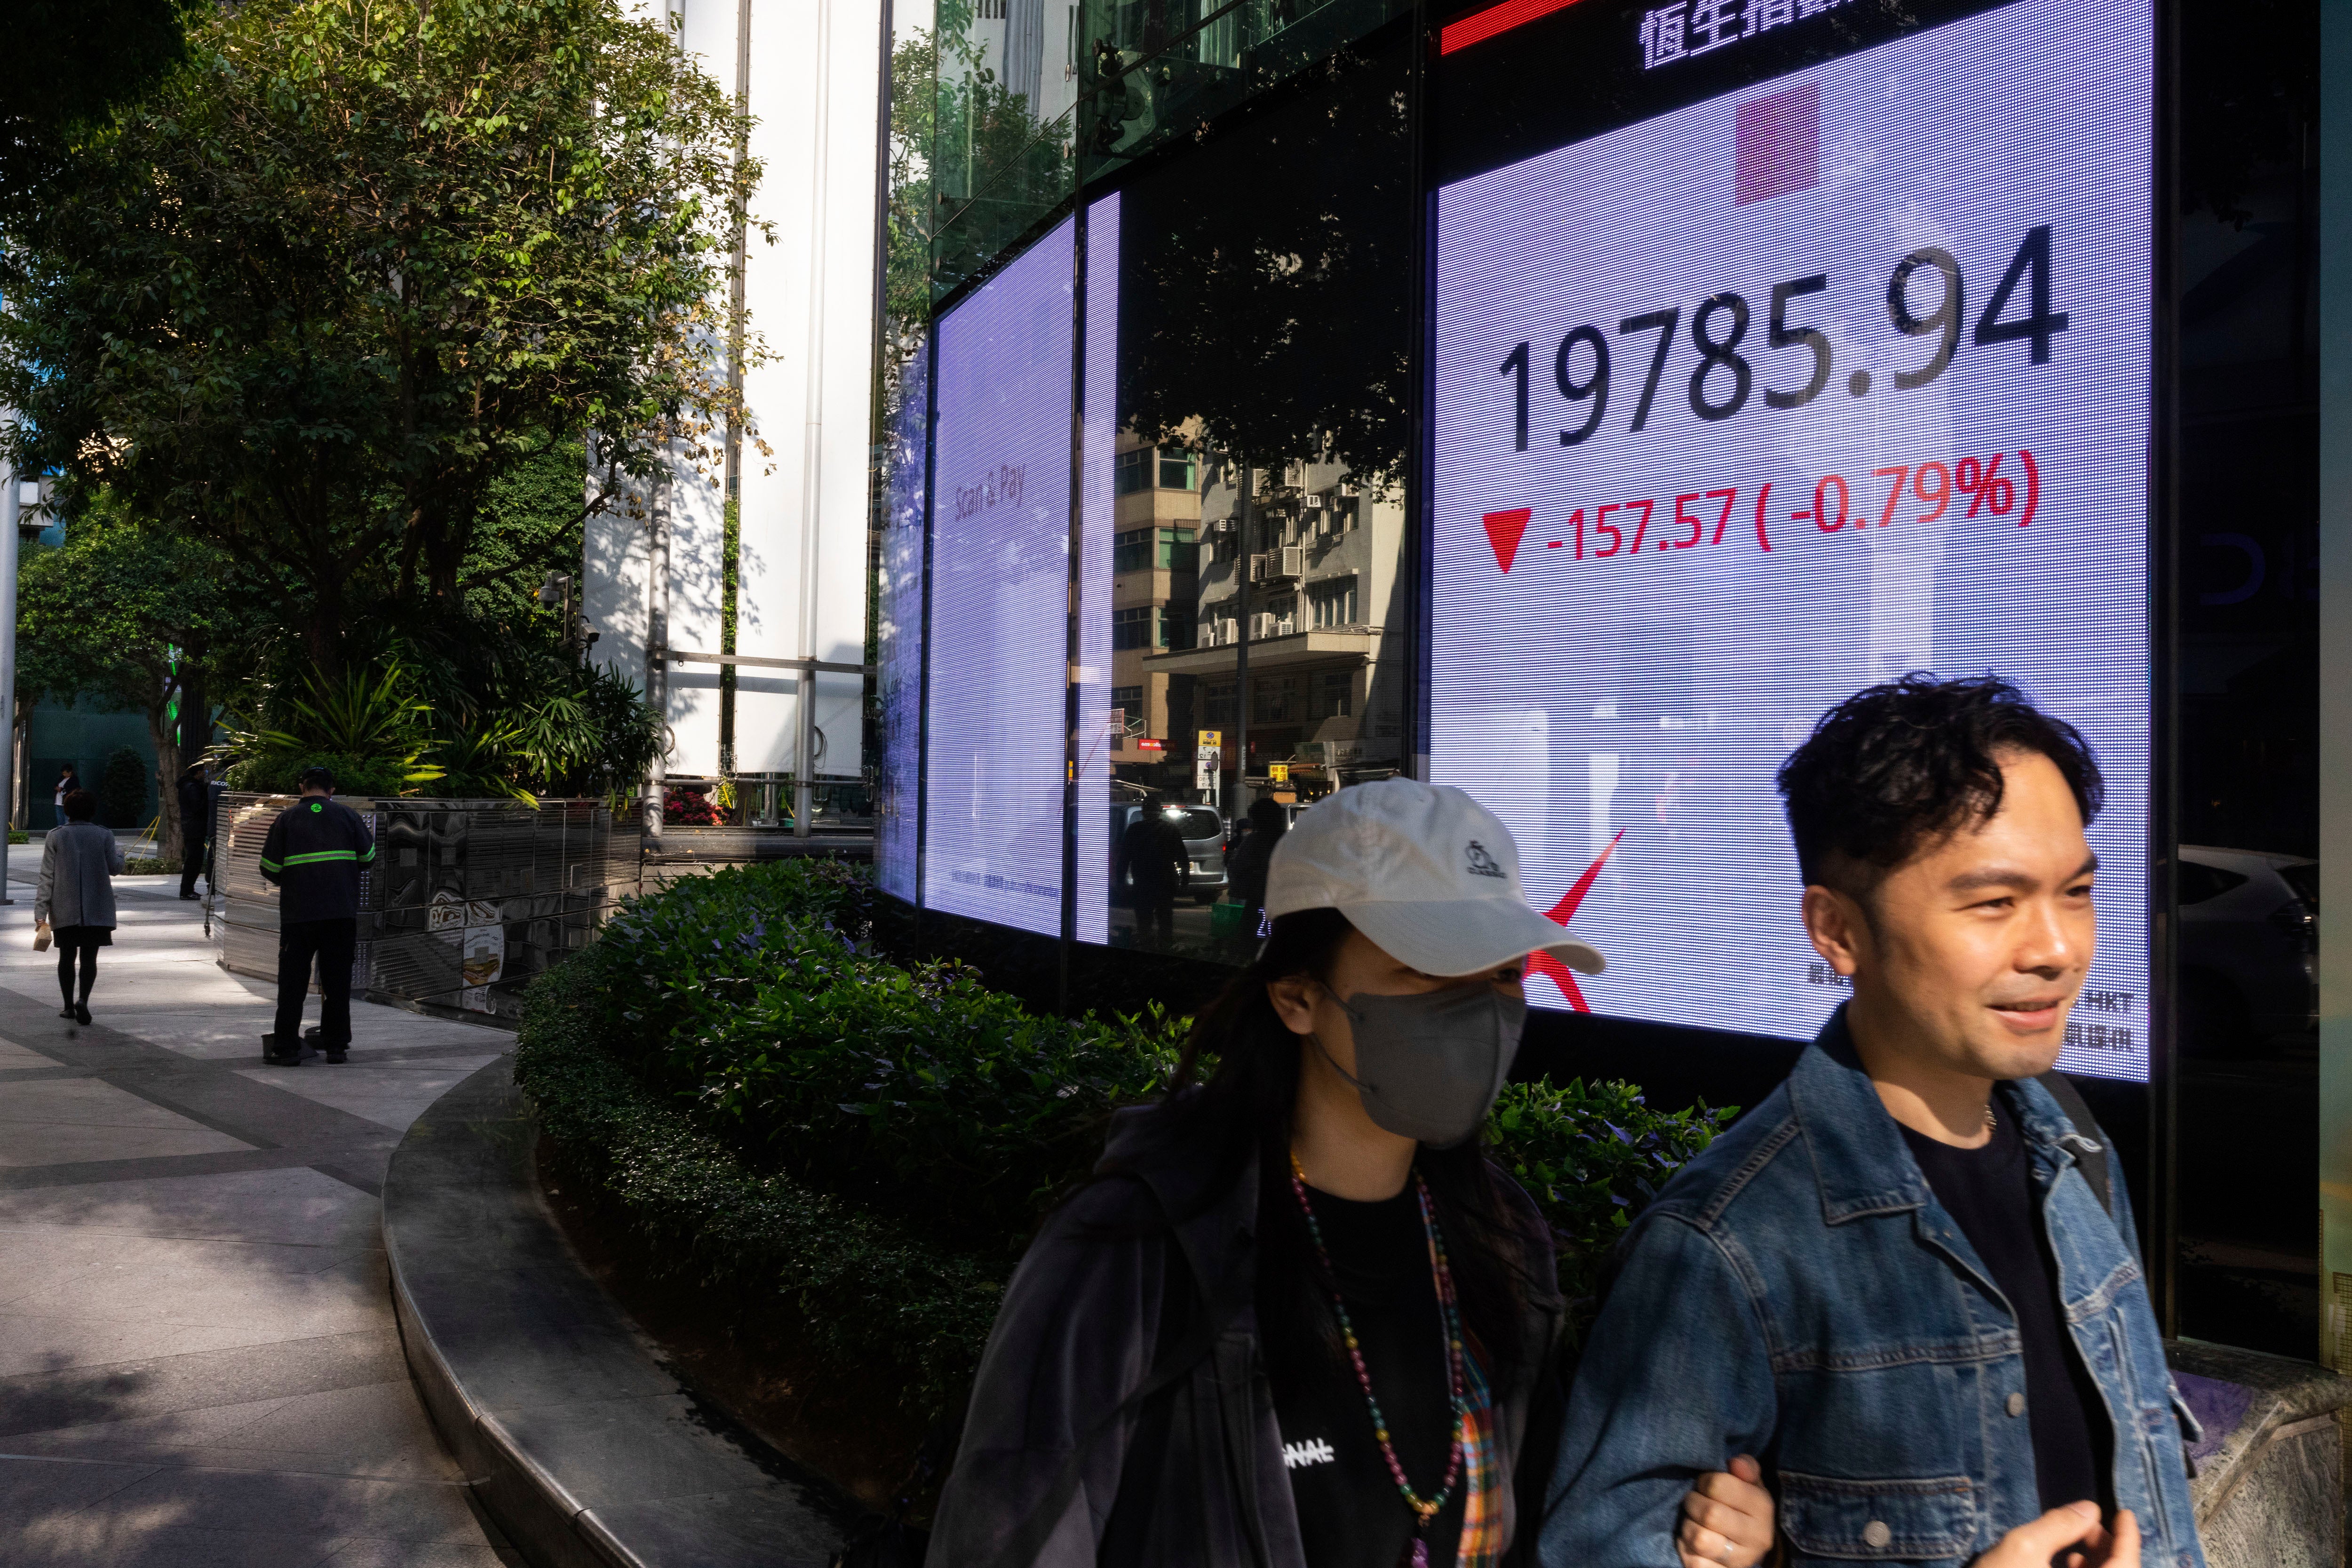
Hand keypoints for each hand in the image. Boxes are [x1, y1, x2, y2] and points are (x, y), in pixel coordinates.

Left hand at [1676, 1455, 1773, 1567]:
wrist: (1751, 1544)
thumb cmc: (1744, 1505)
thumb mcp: (1750, 1483)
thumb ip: (1746, 1467)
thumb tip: (1735, 1463)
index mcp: (1763, 1507)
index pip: (1719, 1485)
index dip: (1703, 1481)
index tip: (1703, 1484)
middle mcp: (1757, 1536)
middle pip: (1709, 1514)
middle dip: (1692, 1503)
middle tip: (1692, 1501)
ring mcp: (1741, 1560)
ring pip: (1700, 1539)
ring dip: (1687, 1526)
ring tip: (1691, 1521)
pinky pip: (1694, 1563)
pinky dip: (1685, 1549)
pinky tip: (1690, 1542)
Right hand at [1975, 1503, 2138, 1567]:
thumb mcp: (2022, 1547)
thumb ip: (2059, 1525)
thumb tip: (2089, 1510)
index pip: (2126, 1564)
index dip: (2128, 1537)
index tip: (2125, 1513)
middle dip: (2109, 1545)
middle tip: (2089, 1522)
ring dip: (2098, 1560)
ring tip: (2077, 1541)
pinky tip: (2069, 1562)